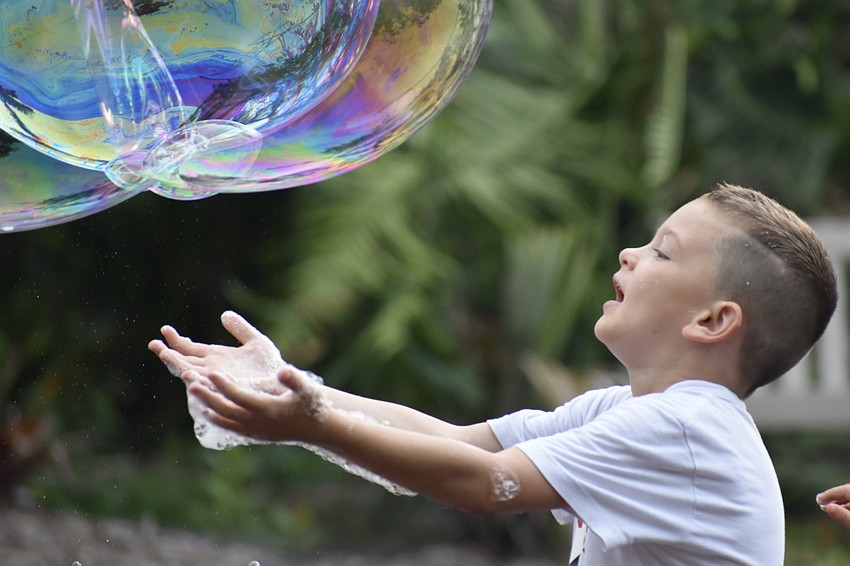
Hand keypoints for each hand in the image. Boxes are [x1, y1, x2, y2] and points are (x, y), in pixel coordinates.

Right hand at [148, 310, 286, 392]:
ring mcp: (218, 380)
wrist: (282, 383)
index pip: (191, 348)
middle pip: (184, 362)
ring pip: (192, 374)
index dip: (177, 340)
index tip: (165, 329)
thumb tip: (224, 315)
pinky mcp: (227, 389)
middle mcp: (213, 369)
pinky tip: (189, 374)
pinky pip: (209, 386)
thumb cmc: (270, 366)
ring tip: (166, 356)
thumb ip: (240, 329)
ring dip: (179, 366)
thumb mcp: (256, 342)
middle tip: (153, 344)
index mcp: (217, 357)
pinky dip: (198, 381)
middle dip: (168, 354)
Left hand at [188, 365, 329, 442]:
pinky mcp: (253, 435)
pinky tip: (207, 409)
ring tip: (193, 391)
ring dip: (207, 406)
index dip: (224, 384)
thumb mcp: (307, 390)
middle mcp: (257, 422)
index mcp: (268, 409)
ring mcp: (253, 431)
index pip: (239, 396)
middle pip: (225, 410)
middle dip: (207, 396)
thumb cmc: (312, 406)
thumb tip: (283, 370)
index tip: (210, 371)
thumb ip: (294, 380)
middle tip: (190, 382)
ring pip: (224, 419)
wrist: (317, 430)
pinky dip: (216, 418)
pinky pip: (229, 427)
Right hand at [817, 484, 849, 530]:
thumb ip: (842, 516)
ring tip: (831, 509)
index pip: (845, 489)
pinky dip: (848, 507)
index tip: (818, 499)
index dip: (830, 493)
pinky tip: (843, 512)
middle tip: (822, 503)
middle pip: (848, 493)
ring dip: (842, 503)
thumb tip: (827, 507)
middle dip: (835, 498)